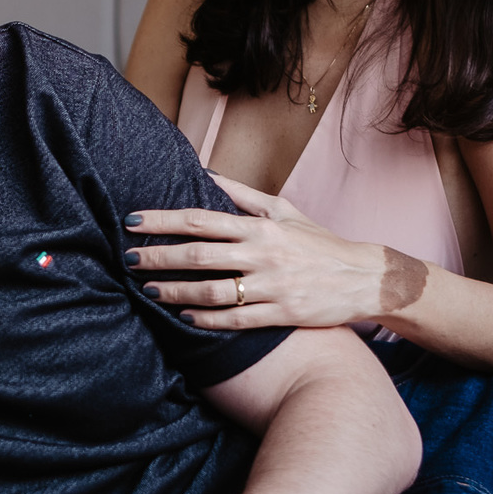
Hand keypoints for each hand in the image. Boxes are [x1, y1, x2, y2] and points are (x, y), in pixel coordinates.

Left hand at [125, 177, 384, 329]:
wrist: (364, 278)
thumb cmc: (319, 243)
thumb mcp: (284, 211)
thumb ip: (243, 194)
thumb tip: (205, 172)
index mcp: (261, 226)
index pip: (201, 220)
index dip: (163, 221)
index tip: (133, 221)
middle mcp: (263, 254)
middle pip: (198, 256)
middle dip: (158, 257)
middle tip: (127, 259)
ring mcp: (271, 286)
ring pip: (211, 292)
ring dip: (174, 292)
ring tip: (148, 290)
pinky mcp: (280, 314)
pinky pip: (233, 320)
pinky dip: (205, 320)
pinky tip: (183, 317)